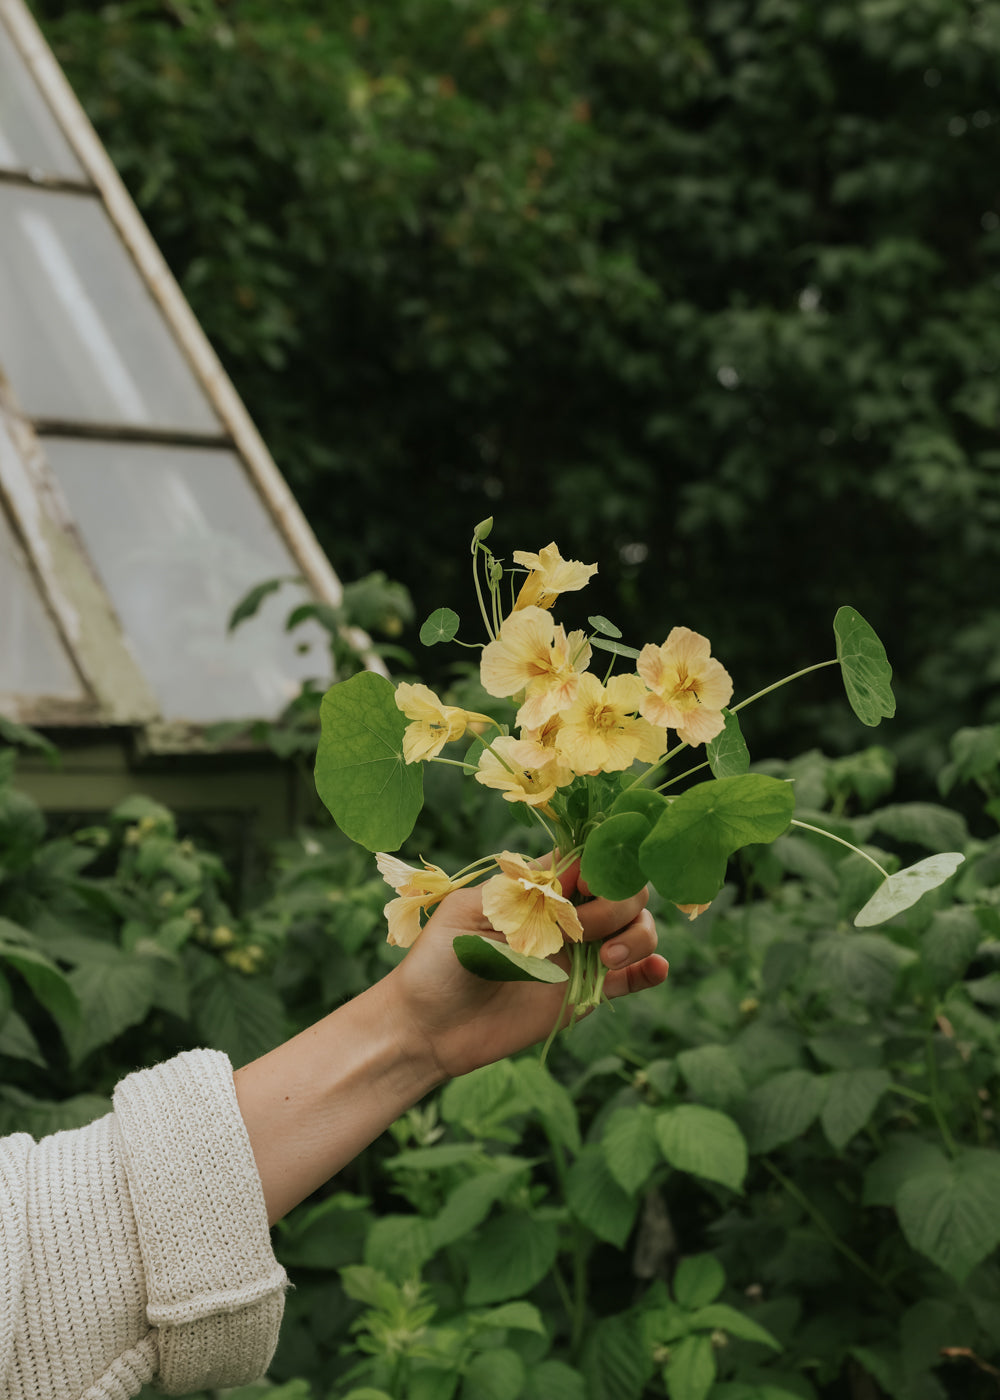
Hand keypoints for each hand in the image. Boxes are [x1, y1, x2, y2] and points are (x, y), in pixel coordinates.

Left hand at [383, 866, 667, 1081]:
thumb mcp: (470, 910)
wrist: (426, 1026)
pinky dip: (650, 970)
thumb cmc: (438, 960)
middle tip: (582, 929)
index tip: (585, 884)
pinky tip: (655, 969)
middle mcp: (567, 917)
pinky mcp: (584, 994)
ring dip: (637, 936)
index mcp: (540, 889)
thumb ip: (521, 887)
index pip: (591, 861)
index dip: (602, 865)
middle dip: (617, 904)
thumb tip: (573, 863)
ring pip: (637, 930)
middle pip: (624, 892)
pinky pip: (630, 979)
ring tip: (607, 958)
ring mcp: (579, 956)